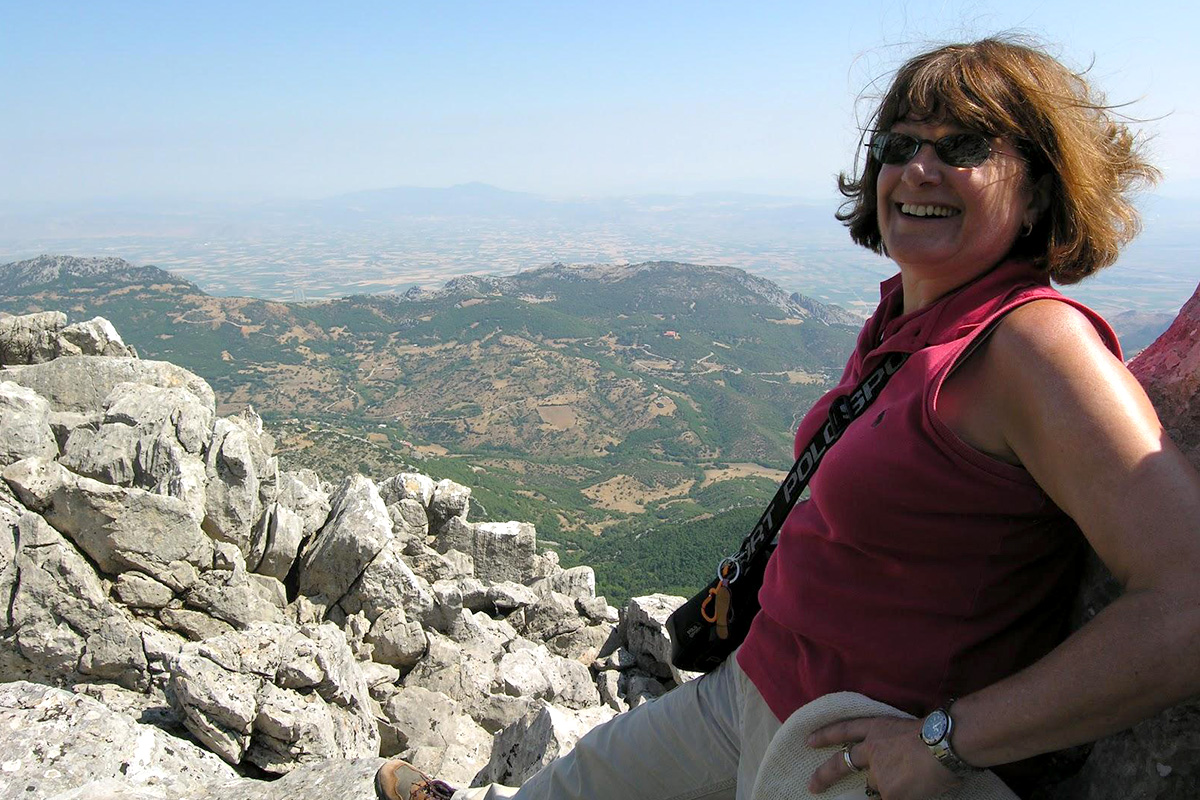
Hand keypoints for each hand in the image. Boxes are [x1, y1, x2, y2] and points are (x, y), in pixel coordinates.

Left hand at [807, 716, 960, 799]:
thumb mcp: (906, 730)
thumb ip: (890, 747)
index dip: (826, 735)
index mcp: (877, 729)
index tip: (809, 741)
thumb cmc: (937, 735)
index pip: (844, 730)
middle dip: (824, 775)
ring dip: (891, 786)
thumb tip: (893, 767)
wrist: (945, 744)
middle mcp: (871, 750)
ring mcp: (878, 773)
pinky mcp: (889, 793)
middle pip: (841, 763)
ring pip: (877, 785)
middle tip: (812, 786)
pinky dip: (901, 796)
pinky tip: (915, 789)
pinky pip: (889, 799)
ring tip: (912, 778)